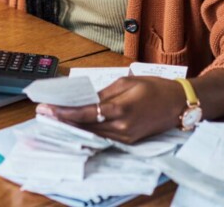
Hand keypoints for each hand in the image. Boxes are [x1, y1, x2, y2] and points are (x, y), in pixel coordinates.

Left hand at [36, 76, 184, 143]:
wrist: (179, 104)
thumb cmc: (155, 88)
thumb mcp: (127, 83)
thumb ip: (104, 93)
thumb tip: (85, 99)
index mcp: (121, 109)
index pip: (86, 113)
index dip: (65, 113)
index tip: (48, 109)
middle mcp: (122, 127)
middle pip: (86, 127)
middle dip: (64, 120)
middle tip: (44, 113)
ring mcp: (126, 137)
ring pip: (93, 133)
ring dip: (74, 126)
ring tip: (55, 117)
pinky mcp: (129, 141)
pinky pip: (103, 136)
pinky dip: (89, 130)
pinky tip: (77, 124)